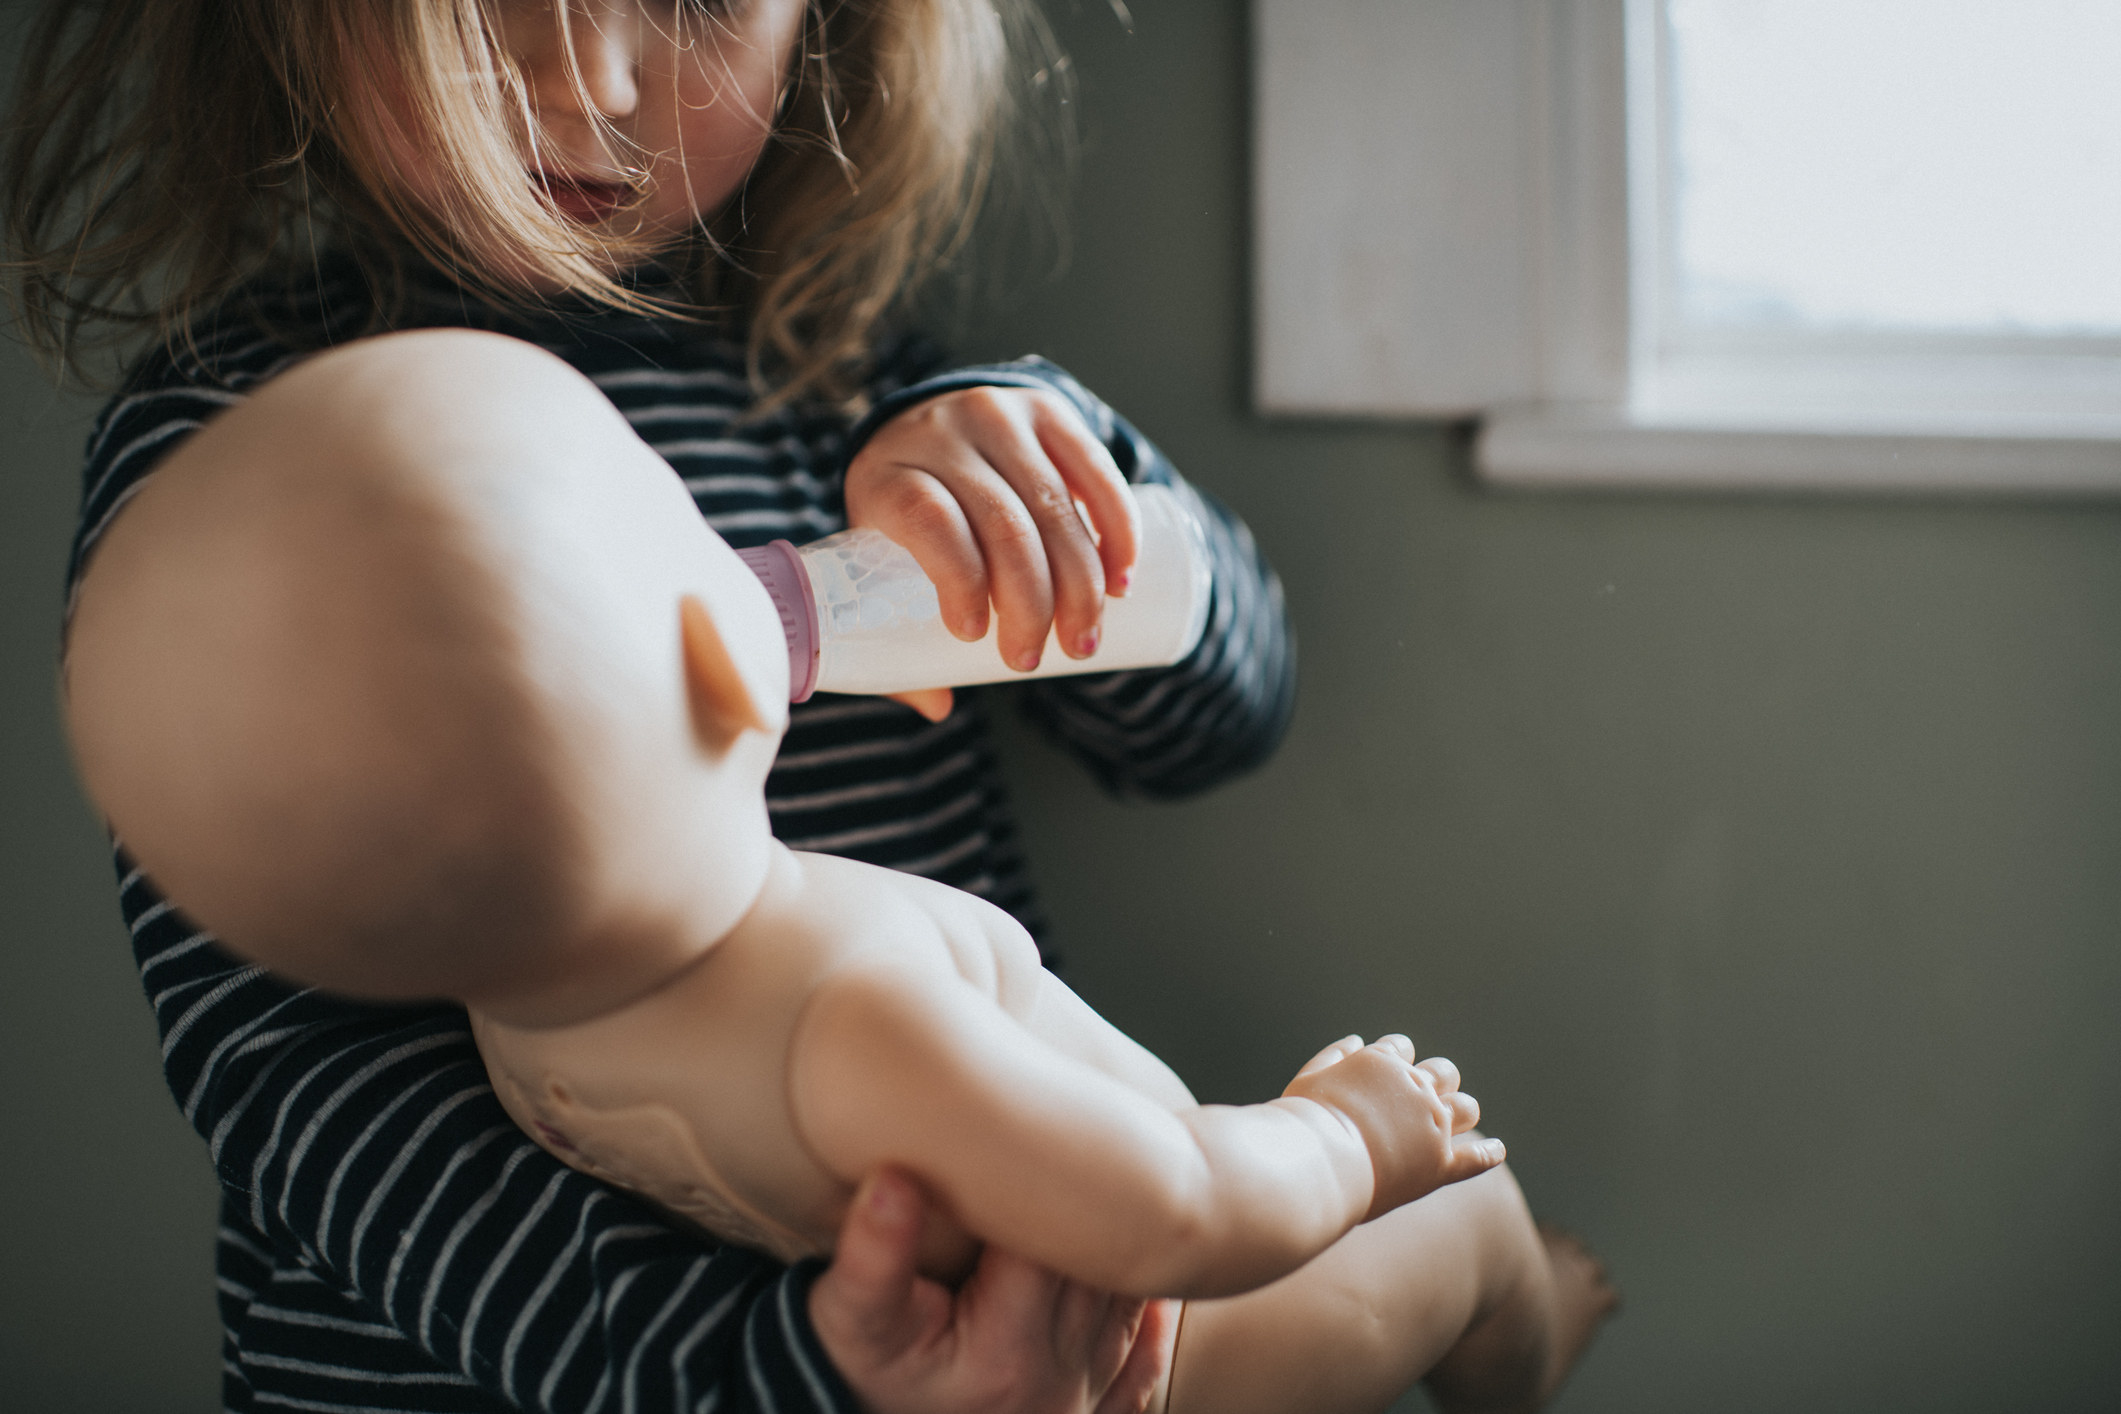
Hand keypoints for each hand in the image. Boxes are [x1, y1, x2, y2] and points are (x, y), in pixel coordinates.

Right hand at [811, 1167, 1178, 1413]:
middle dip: (1096, 1210)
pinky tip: (1142, 1272)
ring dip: (1125, 1251)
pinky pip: (1143, 1365)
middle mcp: (1057, 1384)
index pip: (1055, 1247)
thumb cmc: (861, 1370)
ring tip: (1115, 1188)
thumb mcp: (850, 1317)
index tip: (1045, 1137)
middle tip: (1087, 1143)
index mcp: (1005, 1353)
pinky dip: (1149, 1317)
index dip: (1055, 1188)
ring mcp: (1080, 1405)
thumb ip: (872, 1253)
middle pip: (1102, 1271)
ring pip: (1129, 1307)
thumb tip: (893, 1179)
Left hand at [845, 388, 1141, 682]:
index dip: (960, 580)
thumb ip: (895, 632)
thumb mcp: (877, 559)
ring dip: (1082, 580)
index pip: (930, 522)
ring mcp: (997, 415)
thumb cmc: (902, 514)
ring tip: (1086, 636)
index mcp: (888, 475)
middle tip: (1043, 657)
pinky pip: (1092, 468)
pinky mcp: (1045, 409)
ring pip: (1053, 504)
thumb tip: (938, 705)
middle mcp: (941, 435)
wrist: (924, 423)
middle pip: (1002, 523)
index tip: (974, 637)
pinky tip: (1122, 576)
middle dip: (1035, 603)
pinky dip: (1116, 527)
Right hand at [1282, 1034, 1503, 1219]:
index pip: (1401, 1047)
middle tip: (1424, 1095)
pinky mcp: (1440, 1165)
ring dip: (1461, 1109)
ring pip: (1466, 1107)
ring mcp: (1432, 1126)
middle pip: (1443, 1071)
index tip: (1387, 1074)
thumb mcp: (1309, 1078)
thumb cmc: (1304, 1122)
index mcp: (1384, 1062)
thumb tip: (1357, 1040)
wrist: (1318, 1162)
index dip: (1395, 1059)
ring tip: (1454, 1118)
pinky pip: (1475, 1158)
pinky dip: (1489, 1153)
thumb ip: (1334, 1055)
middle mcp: (1416, 1088)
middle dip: (1437, 1078)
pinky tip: (1497, 1150)